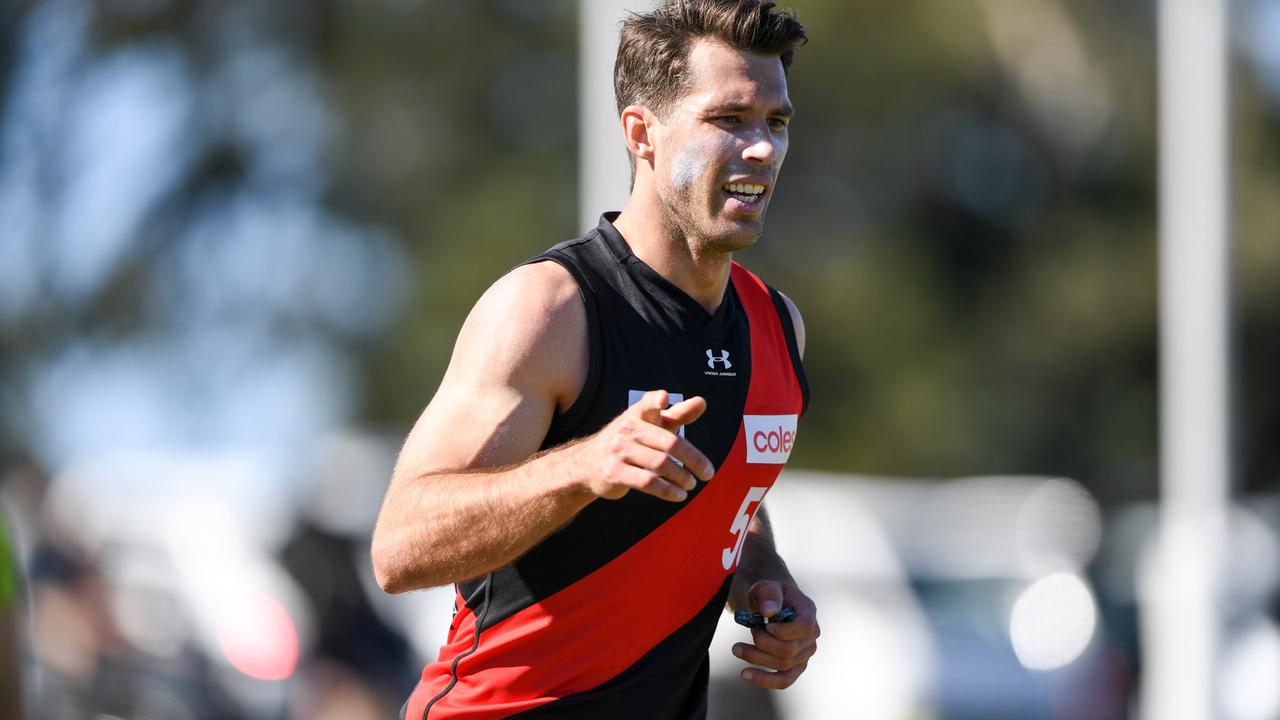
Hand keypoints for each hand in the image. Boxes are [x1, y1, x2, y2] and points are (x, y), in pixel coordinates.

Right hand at [573, 390, 714, 501]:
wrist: (587, 465)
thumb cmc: (629, 442)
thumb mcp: (651, 425)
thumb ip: (678, 414)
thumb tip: (702, 402)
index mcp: (637, 414)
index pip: (647, 404)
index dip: (655, 401)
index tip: (663, 398)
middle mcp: (627, 430)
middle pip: (669, 442)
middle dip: (693, 459)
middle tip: (708, 473)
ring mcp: (618, 451)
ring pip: (660, 464)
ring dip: (682, 477)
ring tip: (692, 484)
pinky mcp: (614, 472)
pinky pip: (647, 483)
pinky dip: (668, 491)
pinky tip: (679, 495)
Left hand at [731, 580, 818, 688]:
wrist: (769, 605)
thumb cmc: (769, 594)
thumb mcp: (767, 586)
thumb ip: (769, 595)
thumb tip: (769, 611)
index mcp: (808, 613)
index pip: (804, 627)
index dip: (783, 630)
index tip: (766, 625)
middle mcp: (811, 637)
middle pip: (789, 650)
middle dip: (762, 643)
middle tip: (750, 630)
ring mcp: (804, 654)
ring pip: (783, 666)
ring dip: (756, 658)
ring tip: (736, 648)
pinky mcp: (794, 667)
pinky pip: (784, 680)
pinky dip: (764, 680)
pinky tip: (744, 675)